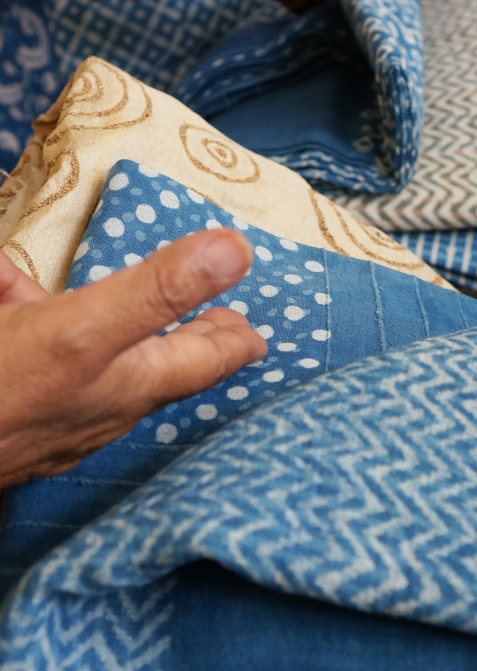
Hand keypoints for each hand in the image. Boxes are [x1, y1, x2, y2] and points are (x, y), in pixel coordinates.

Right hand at [0, 229, 266, 487]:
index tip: (257, 335)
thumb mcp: (82, 331)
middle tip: (225, 329)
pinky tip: (10, 286)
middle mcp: (98, 407)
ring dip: (132, 346)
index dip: (234, 344)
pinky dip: (44, 334)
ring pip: (103, 369)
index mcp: (124, 384)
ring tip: (143, 323)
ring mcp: (53, 418)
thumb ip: (158, 290)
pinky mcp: (15, 420)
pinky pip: (42, 366)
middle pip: (160, 370)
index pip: (203, 362)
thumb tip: (235, 250)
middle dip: (194, 345)